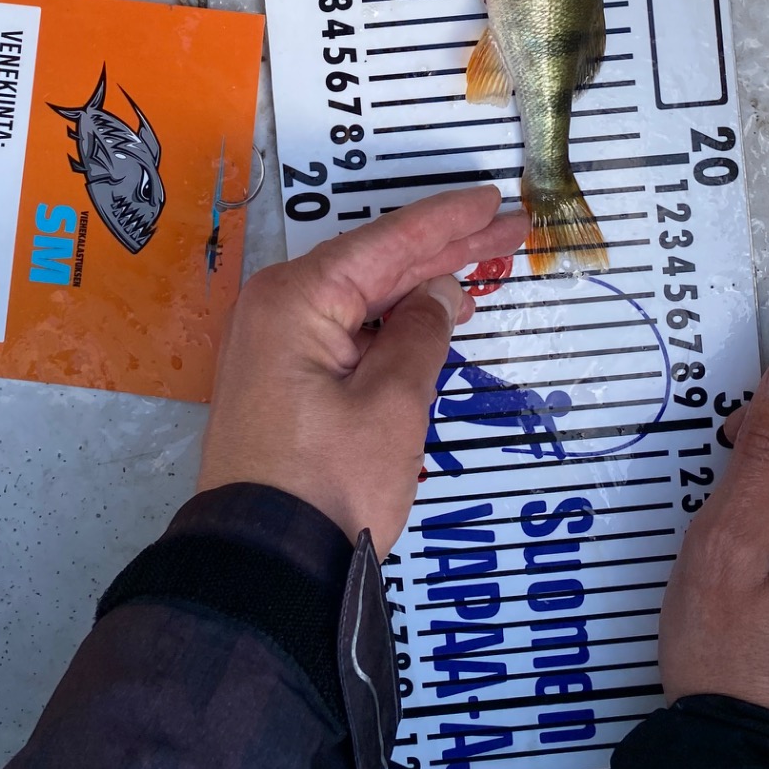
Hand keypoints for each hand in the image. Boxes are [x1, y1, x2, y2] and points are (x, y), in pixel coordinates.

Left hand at [197, 188, 526, 554]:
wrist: (263, 570)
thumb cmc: (328, 486)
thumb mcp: (391, 406)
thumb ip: (421, 337)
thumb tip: (438, 295)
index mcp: (295, 300)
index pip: (385, 244)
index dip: (445, 220)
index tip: (492, 198)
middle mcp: (277, 309)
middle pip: (375, 266)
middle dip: (443, 248)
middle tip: (505, 225)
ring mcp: (274, 346)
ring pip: (363, 299)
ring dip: (420, 285)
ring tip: (481, 260)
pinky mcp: (282, 381)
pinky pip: (346, 332)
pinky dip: (391, 324)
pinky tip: (432, 315)